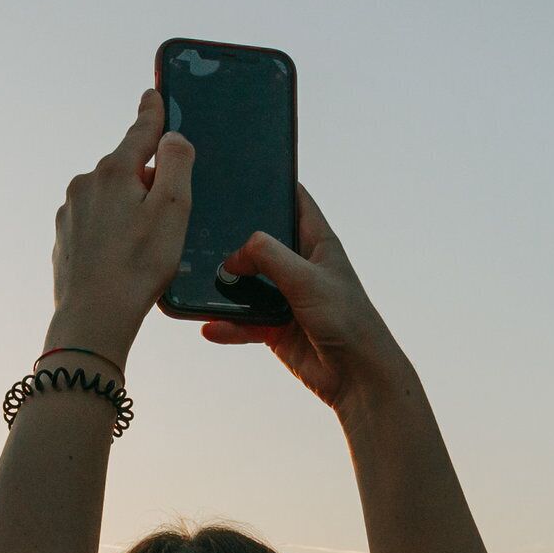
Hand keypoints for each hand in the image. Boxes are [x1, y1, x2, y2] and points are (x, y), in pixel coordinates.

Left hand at [46, 90, 189, 368]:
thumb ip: (177, 164)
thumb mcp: (174, 210)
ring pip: (110, 196)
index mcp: (115, 171)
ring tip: (145, 246)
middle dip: (148, 178)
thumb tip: (171, 138)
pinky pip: (96, 222)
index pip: (140, 132)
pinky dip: (112, 231)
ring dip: (129, 208)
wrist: (93, 318)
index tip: (152, 95)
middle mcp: (86, 184)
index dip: (152, 113)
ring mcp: (70, 212)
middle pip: (126, 167)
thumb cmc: (138, 266)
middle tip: (168, 214)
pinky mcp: (64, 237)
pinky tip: (123, 257)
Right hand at [198, 189, 414, 409]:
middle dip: (234, 239)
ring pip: (247, 284)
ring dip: (225, 287)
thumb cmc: (348, 321)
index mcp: (317, 243)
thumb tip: (232, 256)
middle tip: (202, 229)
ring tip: (195, 282)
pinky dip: (228, 324)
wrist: (358, 378)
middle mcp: (300, 266)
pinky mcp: (276, 328)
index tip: (245, 174)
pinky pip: (244, 322)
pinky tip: (210, 327)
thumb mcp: (307, 279)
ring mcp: (286, 297)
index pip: (295, 201)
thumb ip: (269, 257)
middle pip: (261, 242)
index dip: (275, 185)